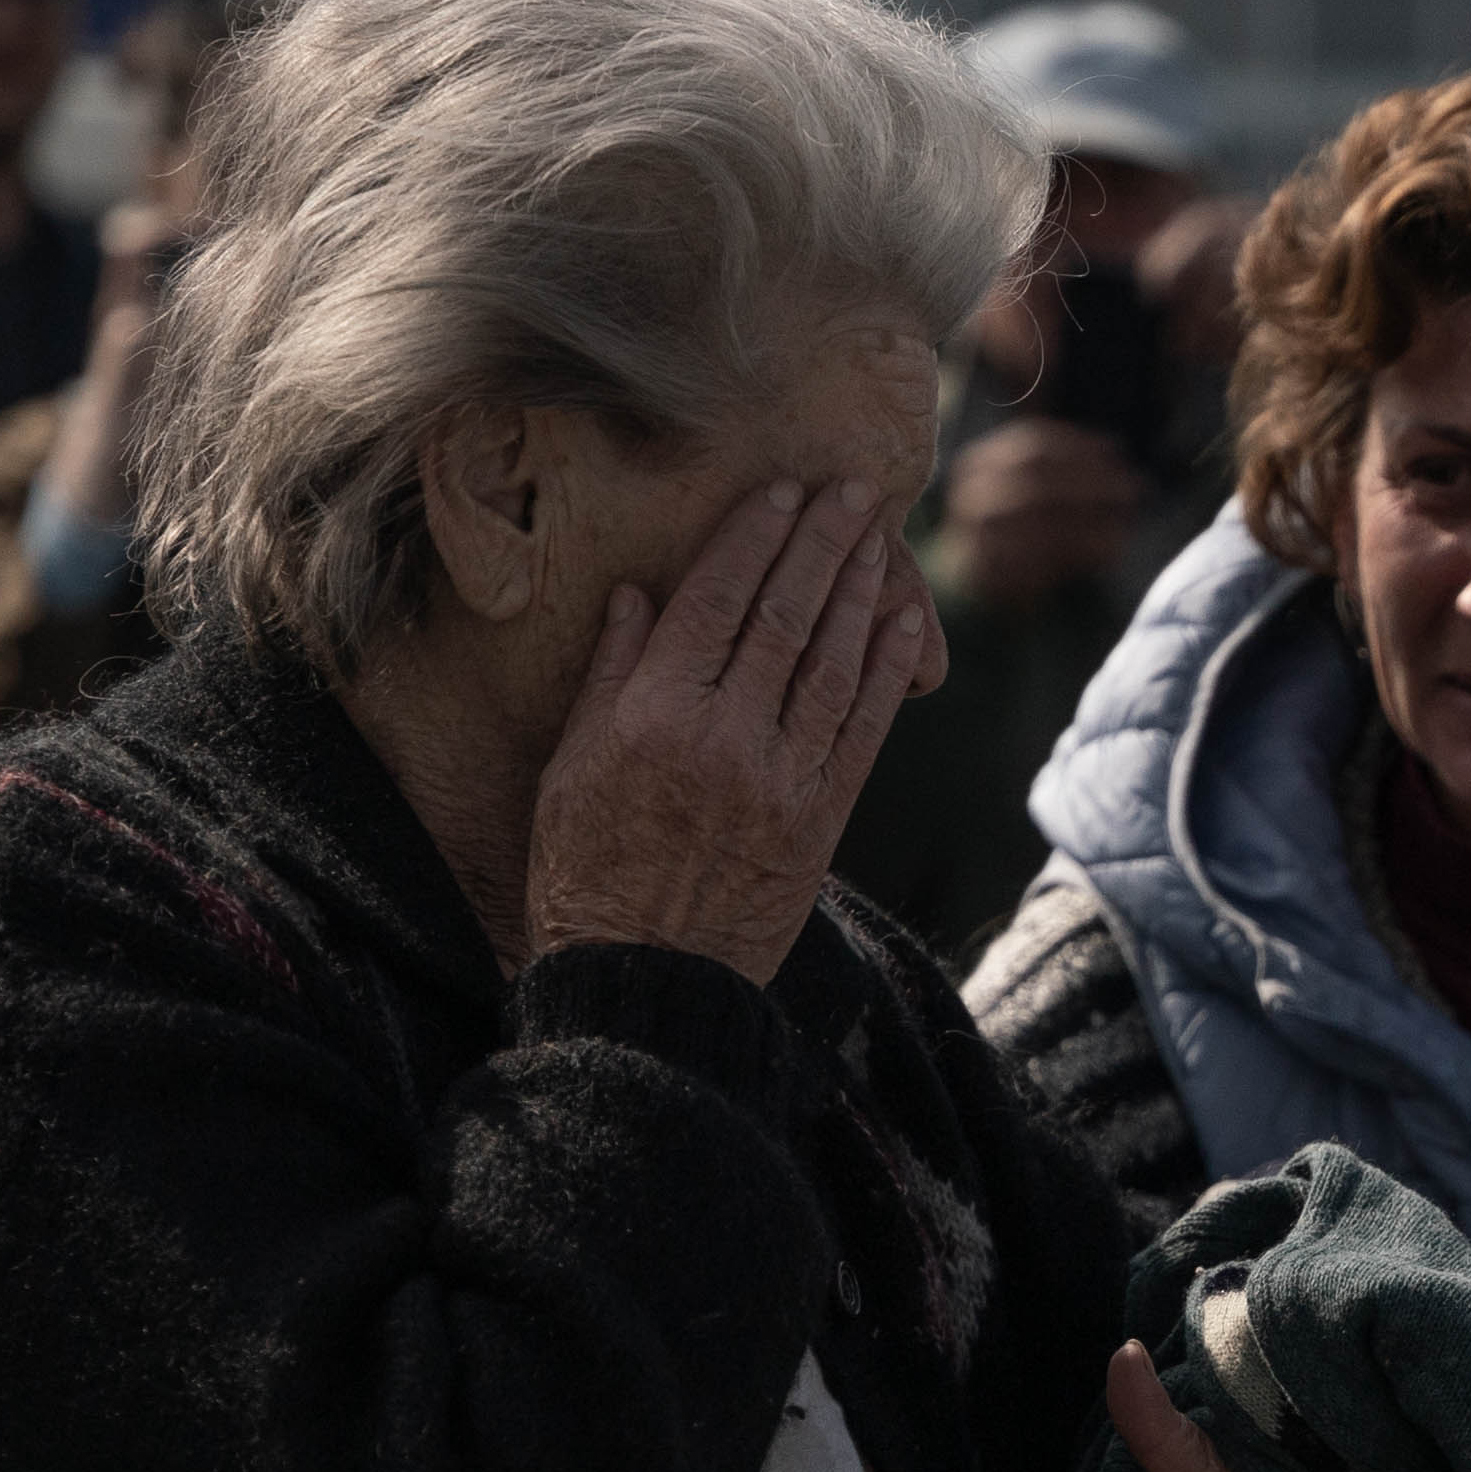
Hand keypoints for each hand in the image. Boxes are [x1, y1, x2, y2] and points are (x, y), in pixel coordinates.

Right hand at [519, 481, 940, 988]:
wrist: (648, 980)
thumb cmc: (586, 874)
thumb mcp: (569, 770)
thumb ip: (607, 678)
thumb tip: (637, 595)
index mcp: (652, 717)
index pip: (714, 602)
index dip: (754, 539)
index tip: (782, 490)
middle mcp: (723, 738)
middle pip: (784, 617)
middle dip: (821, 545)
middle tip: (853, 492)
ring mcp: (780, 779)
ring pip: (831, 664)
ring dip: (859, 593)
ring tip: (877, 539)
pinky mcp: (821, 819)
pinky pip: (861, 729)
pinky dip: (884, 670)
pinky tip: (900, 623)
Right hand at [944, 416, 1140, 615]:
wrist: (962, 584)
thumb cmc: (1006, 531)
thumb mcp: (1019, 489)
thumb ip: (1057, 470)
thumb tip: (1115, 452)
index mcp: (979, 463)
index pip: (1033, 443)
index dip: (1080, 445)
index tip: (1116, 450)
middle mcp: (972, 494)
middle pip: (1039, 477)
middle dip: (1093, 480)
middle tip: (1133, 486)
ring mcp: (977, 533)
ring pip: (1042, 518)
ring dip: (1092, 517)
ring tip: (1127, 519)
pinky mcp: (991, 572)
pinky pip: (1045, 558)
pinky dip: (1082, 551)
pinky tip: (1112, 548)